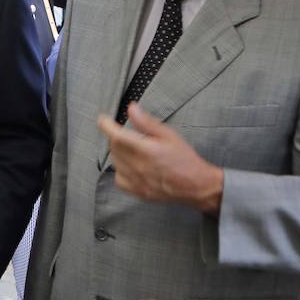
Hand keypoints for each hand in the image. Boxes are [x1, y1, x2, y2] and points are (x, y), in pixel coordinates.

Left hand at [98, 104, 223, 213]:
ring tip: (135, 151)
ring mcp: (135, 181)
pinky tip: (133, 166)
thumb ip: (147, 122)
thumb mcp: (169, 135)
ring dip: (119, 153)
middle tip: (129, 135)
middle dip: (117, 137)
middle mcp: (137, 166)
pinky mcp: (136, 191)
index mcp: (146, 150)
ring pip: (115, 161)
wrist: (196, 185)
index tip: (103, 119)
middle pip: (114, 147)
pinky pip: (118, 177)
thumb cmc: (184, 159)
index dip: (106, 125)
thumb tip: (131, 108)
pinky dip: (121, 169)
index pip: (116, 135)